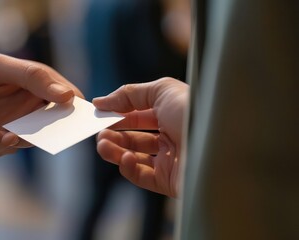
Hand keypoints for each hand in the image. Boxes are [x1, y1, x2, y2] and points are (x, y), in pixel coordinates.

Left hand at [0, 53, 82, 156]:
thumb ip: (33, 77)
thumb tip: (68, 96)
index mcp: (37, 84)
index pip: (68, 97)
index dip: (75, 108)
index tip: (74, 120)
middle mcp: (30, 106)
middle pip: (53, 125)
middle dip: (44, 132)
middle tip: (33, 131)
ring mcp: (15, 124)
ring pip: (29, 141)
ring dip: (15, 138)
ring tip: (2, 132)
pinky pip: (3, 148)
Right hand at [92, 78, 187, 196]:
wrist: (217, 146)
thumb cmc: (193, 111)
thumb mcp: (161, 90)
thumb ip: (129, 94)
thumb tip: (101, 101)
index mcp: (172, 114)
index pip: (138, 115)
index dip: (118, 113)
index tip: (97, 111)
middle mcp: (171, 137)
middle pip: (133, 137)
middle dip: (112, 134)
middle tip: (98, 132)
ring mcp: (169, 160)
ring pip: (133, 157)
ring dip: (113, 150)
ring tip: (102, 145)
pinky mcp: (168, 181)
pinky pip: (141, 175)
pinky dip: (127, 167)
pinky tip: (125, 158)